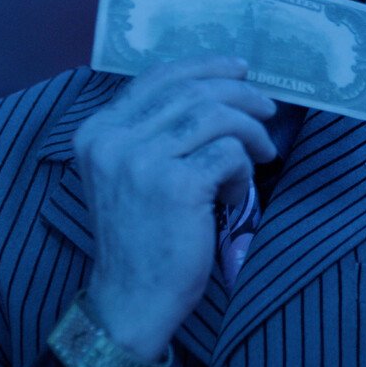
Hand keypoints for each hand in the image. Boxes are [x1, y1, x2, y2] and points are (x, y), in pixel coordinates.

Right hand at [73, 56, 276, 360]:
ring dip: (250, 133)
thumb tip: (216, 90)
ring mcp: (140, 160)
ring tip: (262, 157)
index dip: (205, 66)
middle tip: (268, 110)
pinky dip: (244, 172)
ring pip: (216, 116)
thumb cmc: (141, 237)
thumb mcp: (129, 175)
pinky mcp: (174, 184)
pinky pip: (229, 154)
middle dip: (241, 95)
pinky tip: (236, 198)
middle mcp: (112, 139)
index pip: (158, 77)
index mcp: (97, 131)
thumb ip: (153, 133)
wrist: (131, 299)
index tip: (239, 70)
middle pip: (192, 91)